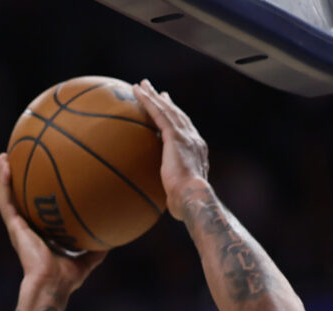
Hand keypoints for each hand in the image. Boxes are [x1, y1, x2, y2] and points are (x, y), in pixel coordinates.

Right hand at [0, 154, 107, 293]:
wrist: (52, 286)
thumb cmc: (67, 278)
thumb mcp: (89, 259)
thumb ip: (98, 247)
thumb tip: (115, 234)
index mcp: (40, 234)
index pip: (36, 209)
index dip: (36, 194)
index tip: (40, 176)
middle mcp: (27, 228)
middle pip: (19, 199)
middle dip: (17, 180)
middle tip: (18, 159)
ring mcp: (18, 227)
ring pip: (7, 196)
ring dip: (4, 176)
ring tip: (4, 155)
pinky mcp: (14, 226)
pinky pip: (5, 200)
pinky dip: (3, 182)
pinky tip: (4, 164)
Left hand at [135, 81, 210, 218]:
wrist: (193, 197)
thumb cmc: (185, 204)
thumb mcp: (178, 194)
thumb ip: (171, 190)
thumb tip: (161, 200)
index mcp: (196, 151)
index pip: (185, 130)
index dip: (176, 119)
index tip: (169, 111)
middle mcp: (193, 139)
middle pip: (177, 115)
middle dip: (166, 102)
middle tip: (156, 90)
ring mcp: (185, 136)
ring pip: (167, 110)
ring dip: (154, 96)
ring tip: (142, 85)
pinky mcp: (175, 136)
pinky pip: (158, 113)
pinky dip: (147, 101)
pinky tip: (137, 92)